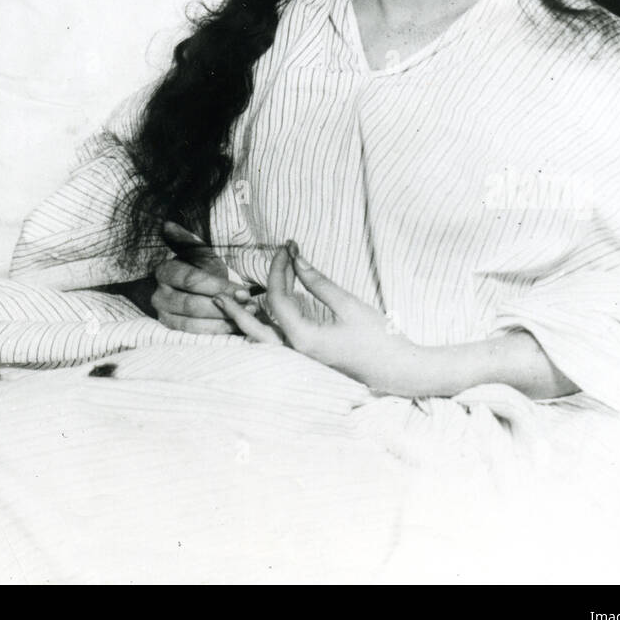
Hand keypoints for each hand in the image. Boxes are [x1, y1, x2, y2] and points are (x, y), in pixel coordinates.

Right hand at [152, 221, 258, 335]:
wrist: (190, 286)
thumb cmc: (198, 265)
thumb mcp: (196, 250)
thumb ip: (184, 238)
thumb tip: (168, 225)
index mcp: (164, 271)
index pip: (192, 280)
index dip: (219, 286)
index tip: (243, 290)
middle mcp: (159, 296)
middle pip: (192, 304)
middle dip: (224, 306)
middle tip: (250, 305)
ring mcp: (164, 316)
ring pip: (193, 323)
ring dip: (223, 321)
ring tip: (247, 315)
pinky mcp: (173, 331)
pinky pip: (196, 335)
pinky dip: (218, 332)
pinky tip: (238, 326)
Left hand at [215, 243, 424, 393]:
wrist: (399, 372)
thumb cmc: (378, 338)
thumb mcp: (348, 305)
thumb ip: (318, 282)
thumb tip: (296, 259)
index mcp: (303, 339)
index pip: (277, 299)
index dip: (280, 268)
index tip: (288, 247)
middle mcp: (295, 355)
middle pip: (254, 330)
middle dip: (236, 310)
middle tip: (220, 293)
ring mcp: (300, 363)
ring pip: (261, 343)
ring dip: (246, 323)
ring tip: (233, 305)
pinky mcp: (307, 364)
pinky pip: (275, 348)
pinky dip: (263, 332)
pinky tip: (260, 319)